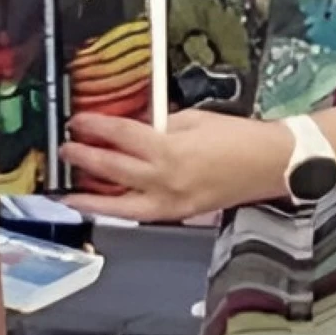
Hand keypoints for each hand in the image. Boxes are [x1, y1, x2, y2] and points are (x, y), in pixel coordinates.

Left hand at [60, 109, 289, 221]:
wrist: (270, 165)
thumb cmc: (235, 136)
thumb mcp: (192, 119)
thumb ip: (158, 125)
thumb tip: (131, 127)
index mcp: (168, 149)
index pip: (120, 135)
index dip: (94, 126)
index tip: (77, 121)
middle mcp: (163, 180)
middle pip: (112, 168)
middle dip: (84, 157)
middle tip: (65, 149)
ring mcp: (170, 202)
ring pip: (120, 204)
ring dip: (91, 197)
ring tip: (69, 192)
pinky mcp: (179, 215)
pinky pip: (140, 214)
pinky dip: (118, 210)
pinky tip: (103, 205)